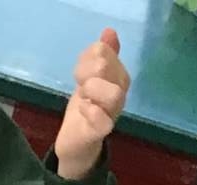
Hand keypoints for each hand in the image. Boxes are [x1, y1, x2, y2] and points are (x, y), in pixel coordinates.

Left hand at [55, 27, 128, 179]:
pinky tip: (83, 110)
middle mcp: (120, 92)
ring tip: (83, 98)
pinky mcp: (102, 132)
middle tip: (80, 85)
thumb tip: (109, 32)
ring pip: (113, 93)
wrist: (76, 140)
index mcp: (118, 76)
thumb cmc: (85, 106)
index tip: (80, 71)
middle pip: (107, 66)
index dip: (87, 57)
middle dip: (87, 71)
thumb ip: (101, 55)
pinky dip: (88, 111)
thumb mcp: (89, 75)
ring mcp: (113, 113)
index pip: (104, 51)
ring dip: (91, 91)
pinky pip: (102, 119)